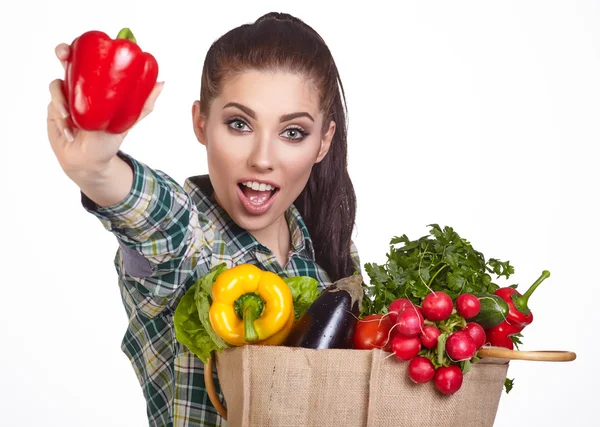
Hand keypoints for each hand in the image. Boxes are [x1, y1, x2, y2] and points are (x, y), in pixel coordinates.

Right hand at [47, 43, 163, 180]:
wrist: (90, 162)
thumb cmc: (109, 139)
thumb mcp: (129, 120)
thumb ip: (143, 103)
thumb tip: (162, 82)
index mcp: (98, 85)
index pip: (90, 60)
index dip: (86, 47)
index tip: (89, 44)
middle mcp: (81, 87)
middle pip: (67, 61)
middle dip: (63, 52)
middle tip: (63, 56)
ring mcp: (65, 97)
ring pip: (57, 85)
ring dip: (62, 98)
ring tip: (70, 117)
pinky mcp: (53, 109)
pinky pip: (53, 105)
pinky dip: (61, 116)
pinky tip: (69, 130)